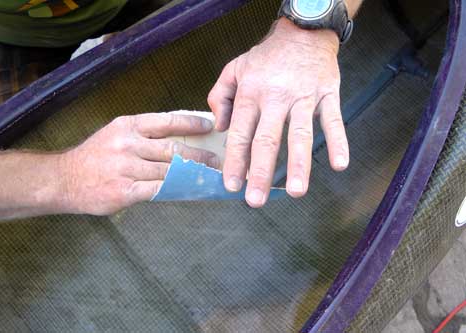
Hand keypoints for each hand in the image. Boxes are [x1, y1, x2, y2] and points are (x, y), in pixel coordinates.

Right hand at [61, 113, 218, 214]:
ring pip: (169, 171)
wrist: (64, 179)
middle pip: (173, 149)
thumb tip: (179, 140)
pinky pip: (159, 190)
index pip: (166, 121)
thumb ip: (143, 136)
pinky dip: (177, 190)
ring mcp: (126, 168)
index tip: (209, 126)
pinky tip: (190, 191)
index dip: (191, 123)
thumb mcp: (116, 134)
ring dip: (193, 175)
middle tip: (216, 159)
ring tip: (209, 176)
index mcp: (128, 125)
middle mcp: (128, 144)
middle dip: (199, 155)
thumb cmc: (95, 156)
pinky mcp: (125, 190)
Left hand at [208, 18, 349, 207]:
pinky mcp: (328, 93)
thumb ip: (220, 96)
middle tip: (256, 200)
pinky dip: (338, 142)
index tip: (232, 185)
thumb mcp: (234, 69)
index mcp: (250, 93)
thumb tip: (221, 128)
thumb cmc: (266, 56)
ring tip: (297, 192)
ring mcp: (304, 96)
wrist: (303, 32)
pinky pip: (333, 120)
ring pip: (300, 134)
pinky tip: (340, 164)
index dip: (235, 160)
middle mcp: (275, 97)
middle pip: (267, 140)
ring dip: (299, 165)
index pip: (240, 133)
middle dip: (261, 173)